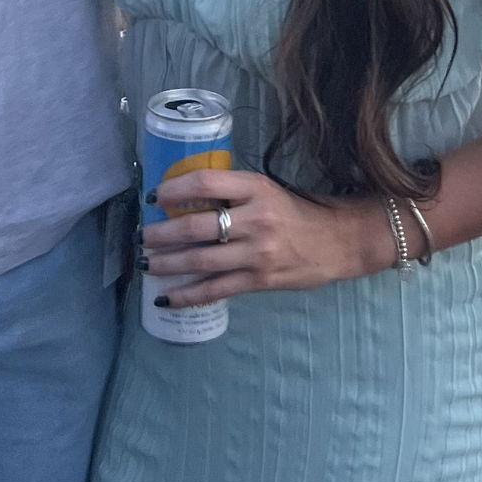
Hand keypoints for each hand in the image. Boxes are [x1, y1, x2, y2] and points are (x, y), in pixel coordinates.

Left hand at [142, 169, 395, 306]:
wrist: (337, 241)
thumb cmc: (295, 211)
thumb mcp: (265, 190)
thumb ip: (231, 193)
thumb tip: (181, 199)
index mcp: (256, 187)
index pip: (205, 183)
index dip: (173, 189)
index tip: (154, 196)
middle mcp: (255, 219)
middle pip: (197, 226)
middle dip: (162, 234)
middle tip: (143, 236)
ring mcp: (257, 253)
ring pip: (201, 261)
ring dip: (167, 263)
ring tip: (147, 263)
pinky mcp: (259, 280)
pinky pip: (215, 290)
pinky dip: (186, 295)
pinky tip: (165, 298)